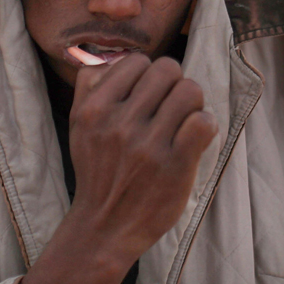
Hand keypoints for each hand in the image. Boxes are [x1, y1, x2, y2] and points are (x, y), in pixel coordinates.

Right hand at [69, 53, 216, 260]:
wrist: (104, 227)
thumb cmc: (98, 171)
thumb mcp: (79, 126)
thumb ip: (89, 85)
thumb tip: (111, 55)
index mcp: (94, 109)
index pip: (137, 61)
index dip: (147, 74)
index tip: (148, 95)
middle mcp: (119, 124)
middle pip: (167, 69)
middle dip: (173, 84)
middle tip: (170, 107)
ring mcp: (148, 146)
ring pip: (189, 90)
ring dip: (192, 103)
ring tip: (184, 121)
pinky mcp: (175, 166)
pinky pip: (203, 122)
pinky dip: (204, 124)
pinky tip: (194, 137)